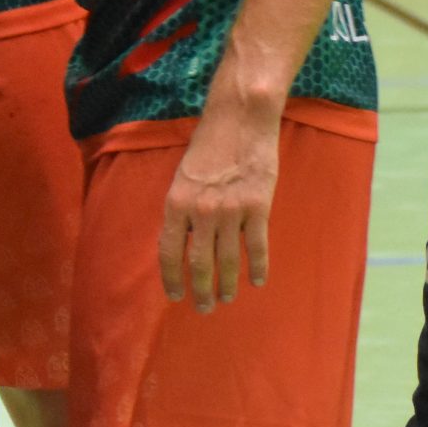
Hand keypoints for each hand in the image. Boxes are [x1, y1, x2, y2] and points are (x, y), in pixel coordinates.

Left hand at [160, 86, 281, 310]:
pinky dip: (258, 268)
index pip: (169, 252)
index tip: (175, 295)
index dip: (171, 278)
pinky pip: (256, 247)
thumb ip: (183, 209)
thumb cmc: (209, 144)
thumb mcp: (183, 175)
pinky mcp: (258, 207)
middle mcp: (201, 211)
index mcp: (176, 202)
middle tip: (204, 308)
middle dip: (201, 290)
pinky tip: (258, 281)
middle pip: (199, 263)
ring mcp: (231, 211)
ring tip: (226, 298)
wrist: (240, 119)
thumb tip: (184, 241)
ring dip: (227, 285)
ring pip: (228, 261)